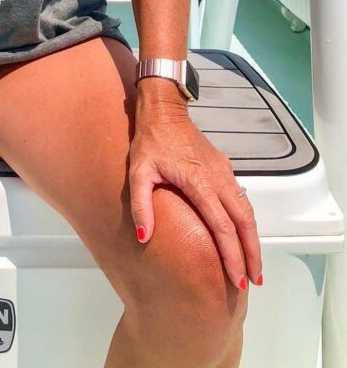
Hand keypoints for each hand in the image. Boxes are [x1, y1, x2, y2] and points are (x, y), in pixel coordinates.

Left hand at [128, 103, 262, 290]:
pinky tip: (243, 236)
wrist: (165, 110)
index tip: (236, 277)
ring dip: (253, 239)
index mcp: (199, 182)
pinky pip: (241, 199)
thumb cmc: (150, 140)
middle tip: (254, 280)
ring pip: (247, 211)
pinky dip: (246, 222)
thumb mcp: (138, 172)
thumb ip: (141, 205)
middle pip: (244, 222)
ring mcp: (224, 172)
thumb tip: (144, 236)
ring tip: (253, 266)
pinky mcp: (224, 168)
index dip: (231, 254)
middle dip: (251, 253)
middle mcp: (218, 178)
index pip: (222, 226)